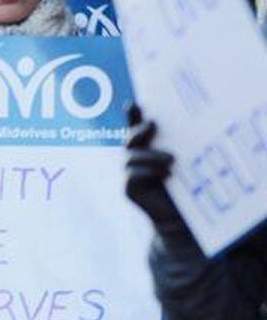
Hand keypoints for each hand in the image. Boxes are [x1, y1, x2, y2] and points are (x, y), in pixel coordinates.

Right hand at [125, 104, 184, 230]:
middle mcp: (136, 158)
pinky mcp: (128, 188)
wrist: (181, 217)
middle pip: (132, 138)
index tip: (134, 103)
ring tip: (172, 161)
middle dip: (140, 130)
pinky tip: (166, 174)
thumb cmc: (187, 187)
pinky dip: (149, 172)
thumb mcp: (186, 162)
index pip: (138, 127)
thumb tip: (191, 123)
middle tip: (153, 124)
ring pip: (132, 157)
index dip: (133, 115)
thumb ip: (180, 146)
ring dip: (152, 156)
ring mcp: (129, 173)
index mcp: (149, 148)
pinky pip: (132, 175)